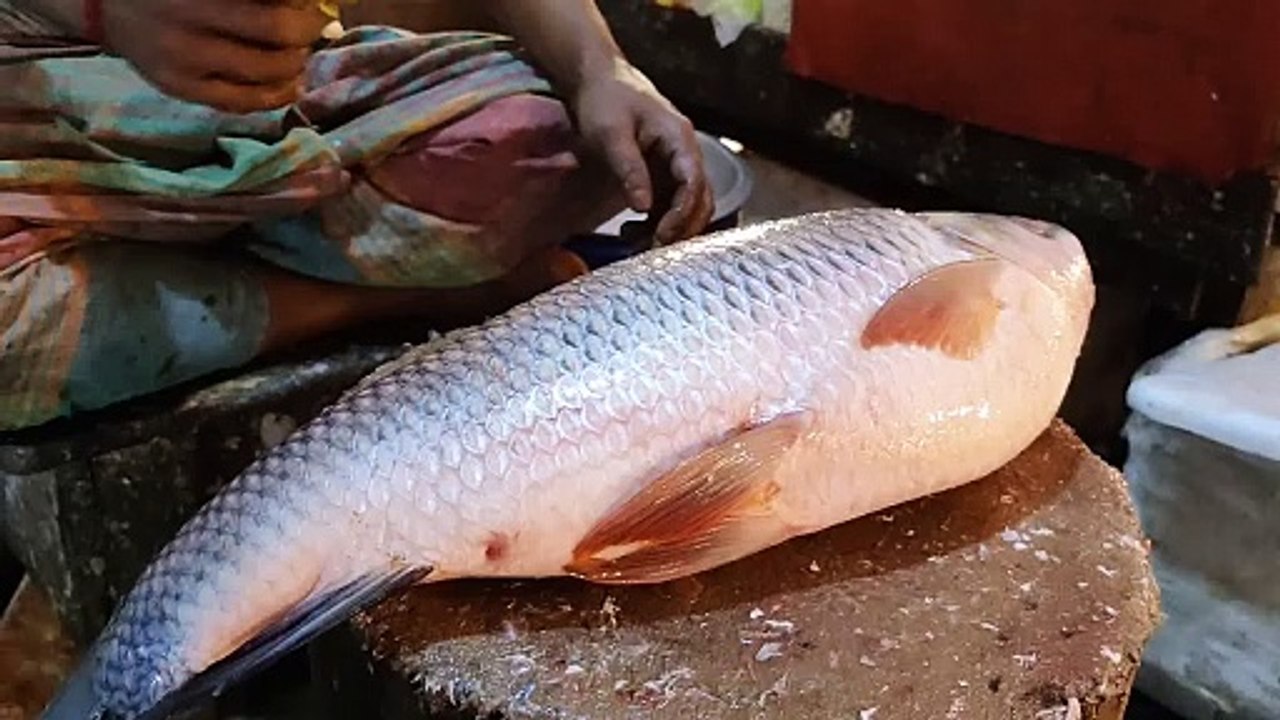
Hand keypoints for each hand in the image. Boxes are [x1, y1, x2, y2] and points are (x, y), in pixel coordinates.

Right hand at [101, 0, 330, 112]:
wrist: (105, 4)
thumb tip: (303, 7)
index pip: (269, 17)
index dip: (302, 15)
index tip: (314, 11)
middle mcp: (187, 29)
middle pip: (274, 40)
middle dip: (303, 36)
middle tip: (309, 29)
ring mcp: (184, 65)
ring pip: (263, 78)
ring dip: (294, 67)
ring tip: (297, 55)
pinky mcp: (181, 90)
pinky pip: (241, 103)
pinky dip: (274, 96)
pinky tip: (288, 85)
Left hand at [572, 59, 714, 243]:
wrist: (598, 80)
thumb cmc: (605, 100)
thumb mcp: (611, 134)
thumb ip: (629, 169)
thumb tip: (643, 207)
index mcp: (680, 139)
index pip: (694, 183)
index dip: (682, 214)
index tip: (661, 236)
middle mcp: (685, 153)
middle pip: (700, 199)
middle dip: (682, 228)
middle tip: (653, 251)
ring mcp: (676, 164)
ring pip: (688, 205)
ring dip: (670, 228)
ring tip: (639, 245)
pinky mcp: (662, 172)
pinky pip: (670, 203)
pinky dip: (658, 221)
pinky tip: (633, 232)